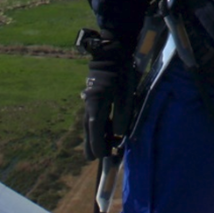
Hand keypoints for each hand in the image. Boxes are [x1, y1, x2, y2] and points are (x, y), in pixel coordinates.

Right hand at [81, 35, 132, 160]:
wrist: (111, 53)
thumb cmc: (120, 74)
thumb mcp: (125, 95)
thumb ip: (122, 116)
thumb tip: (119, 134)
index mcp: (96, 107)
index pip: (94, 133)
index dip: (98, 147)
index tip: (102, 158)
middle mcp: (89, 106)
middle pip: (88, 130)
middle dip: (92, 145)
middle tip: (93, 158)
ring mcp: (90, 101)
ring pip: (89, 124)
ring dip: (95, 136)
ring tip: (100, 148)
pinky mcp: (94, 97)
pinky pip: (93, 116)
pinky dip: (98, 126)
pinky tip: (105, 130)